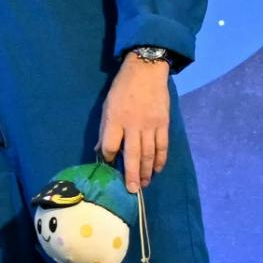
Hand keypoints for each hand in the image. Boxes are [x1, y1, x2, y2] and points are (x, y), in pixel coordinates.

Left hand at [95, 55, 172, 193]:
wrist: (146, 71)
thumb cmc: (122, 89)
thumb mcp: (107, 106)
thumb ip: (105, 130)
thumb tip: (98, 151)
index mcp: (115, 119)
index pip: (111, 145)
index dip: (109, 158)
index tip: (110, 164)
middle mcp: (133, 125)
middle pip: (133, 155)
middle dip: (132, 175)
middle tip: (132, 191)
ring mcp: (150, 125)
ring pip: (149, 154)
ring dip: (147, 172)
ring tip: (144, 184)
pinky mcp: (163, 124)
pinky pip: (162, 146)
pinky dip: (160, 160)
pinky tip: (157, 170)